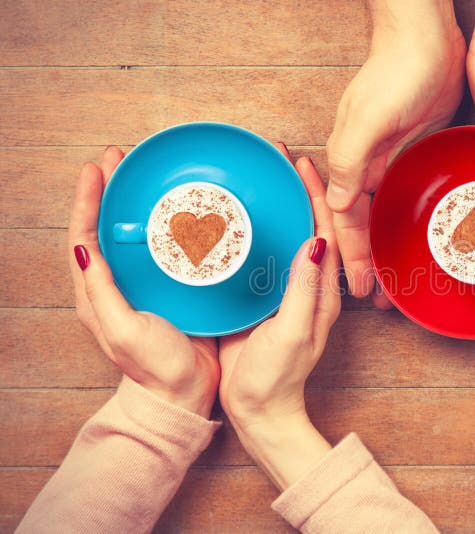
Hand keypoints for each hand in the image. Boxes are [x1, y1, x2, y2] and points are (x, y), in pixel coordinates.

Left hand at [68, 147, 219, 416]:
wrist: (184, 394)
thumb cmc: (153, 368)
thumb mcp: (122, 330)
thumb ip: (101, 291)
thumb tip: (83, 247)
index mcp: (97, 293)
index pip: (83, 236)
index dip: (86, 200)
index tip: (96, 169)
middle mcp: (118, 285)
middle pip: (107, 227)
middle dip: (110, 191)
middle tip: (121, 159)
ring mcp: (146, 286)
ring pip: (137, 234)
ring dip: (139, 202)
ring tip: (147, 175)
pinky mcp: (173, 288)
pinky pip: (167, 249)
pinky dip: (170, 225)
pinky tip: (184, 211)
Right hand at [219, 145, 339, 489]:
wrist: (258, 411)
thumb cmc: (278, 378)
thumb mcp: (294, 331)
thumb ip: (304, 288)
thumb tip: (317, 241)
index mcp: (323, 290)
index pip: (327, 231)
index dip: (317, 195)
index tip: (301, 164)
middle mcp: (308, 284)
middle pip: (308, 225)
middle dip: (298, 189)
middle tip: (279, 158)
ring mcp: (284, 289)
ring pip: (285, 234)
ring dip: (278, 203)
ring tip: (262, 175)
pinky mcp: (261, 296)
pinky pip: (262, 253)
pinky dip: (255, 228)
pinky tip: (238, 214)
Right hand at [326, 0, 465, 304]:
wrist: (426, 37)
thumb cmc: (397, 71)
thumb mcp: (367, 121)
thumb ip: (350, 163)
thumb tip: (338, 204)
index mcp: (351, 163)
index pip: (347, 222)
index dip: (352, 257)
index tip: (360, 289)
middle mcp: (368, 166)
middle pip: (365, 225)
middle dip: (369, 262)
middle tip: (380, 297)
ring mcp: (392, 160)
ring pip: (386, 216)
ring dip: (390, 247)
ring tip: (399, 278)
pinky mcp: (416, 153)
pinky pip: (408, 198)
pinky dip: (409, 222)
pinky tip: (417, 238)